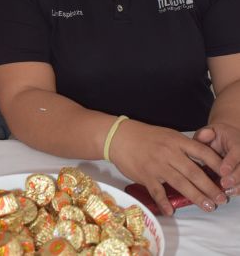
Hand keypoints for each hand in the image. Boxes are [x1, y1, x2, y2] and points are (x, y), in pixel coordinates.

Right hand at [110, 120, 226, 215]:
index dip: (217, 165)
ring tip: (207, 206)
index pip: (202, 152)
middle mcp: (168, 152)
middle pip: (194, 172)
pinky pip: (157, 191)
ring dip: (196, 196)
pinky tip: (171, 210)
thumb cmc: (144, 136)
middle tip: (221, 199)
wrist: (118, 136)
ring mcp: (156, 164)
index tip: (227, 176)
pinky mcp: (145, 175)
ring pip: (180, 183)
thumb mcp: (166, 135)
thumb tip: (203, 160)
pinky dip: (164, 202)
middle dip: (210, 187)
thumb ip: (183, 146)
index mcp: (176, 140)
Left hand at [194, 123, 239, 196]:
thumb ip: (204, 134)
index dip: (231, 162)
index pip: (238, 151)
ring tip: (227, 192)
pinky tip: (230, 193)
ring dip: (238, 186)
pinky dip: (238, 188)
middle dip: (236, 177)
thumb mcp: (209, 131)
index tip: (222, 171)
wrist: (228, 140)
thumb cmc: (216, 137)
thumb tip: (205, 135)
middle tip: (224, 184)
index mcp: (237, 141)